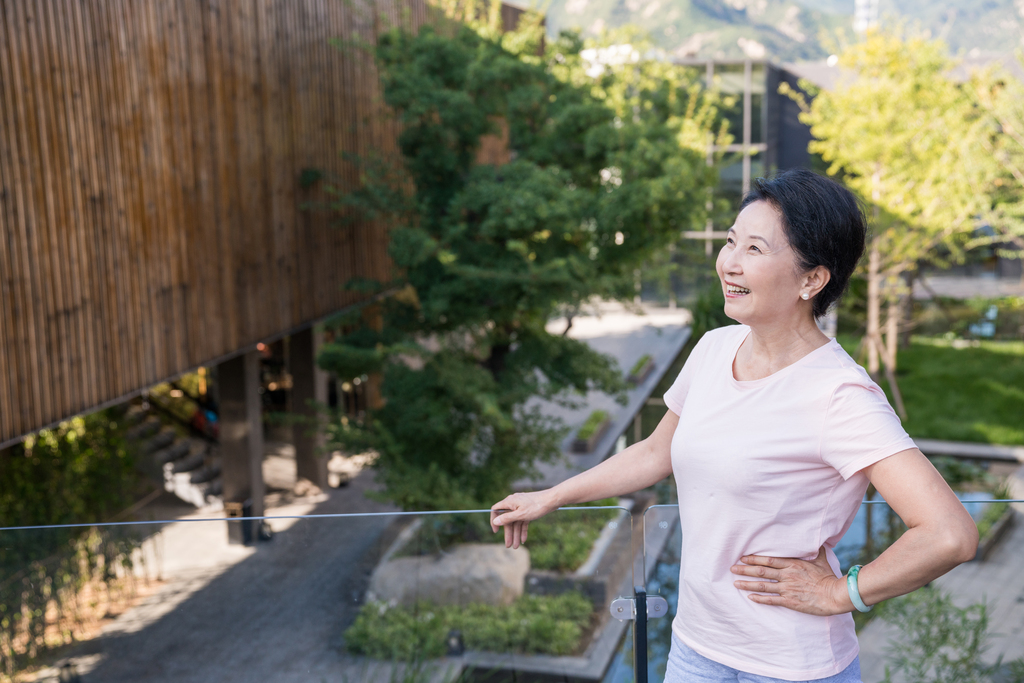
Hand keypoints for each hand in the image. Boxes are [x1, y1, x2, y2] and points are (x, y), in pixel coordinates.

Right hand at [490, 490, 558, 548]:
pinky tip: (523, 539)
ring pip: (516, 522)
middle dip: (508, 533)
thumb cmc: (536, 506)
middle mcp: (513, 503)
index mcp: (509, 502)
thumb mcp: (520, 515)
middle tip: (509, 546)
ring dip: (516, 534)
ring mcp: (521, 507)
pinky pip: (522, 521)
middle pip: (507, 520)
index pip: (496, 510)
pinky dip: (523, 530)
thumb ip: (507, 518)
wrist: (552, 500)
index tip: (496, 531)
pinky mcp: (528, 510)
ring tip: (517, 546)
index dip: (494, 520)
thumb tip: (495, 521)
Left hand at [730, 546, 851, 615]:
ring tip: (735, 583)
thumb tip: (816, 539)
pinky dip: (759, 598)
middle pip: (761, 571)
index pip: (768, 560)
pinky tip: (750, 597)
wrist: (835, 595)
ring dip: (747, 584)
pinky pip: (771, 600)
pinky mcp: (790, 601)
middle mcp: (787, 575)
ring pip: (763, 585)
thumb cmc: (828, 577)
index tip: (742, 558)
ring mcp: (787, 588)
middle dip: (745, 569)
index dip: (754, 559)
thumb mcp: (821, 560)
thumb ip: (814, 550)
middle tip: (732, 568)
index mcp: (793, 564)